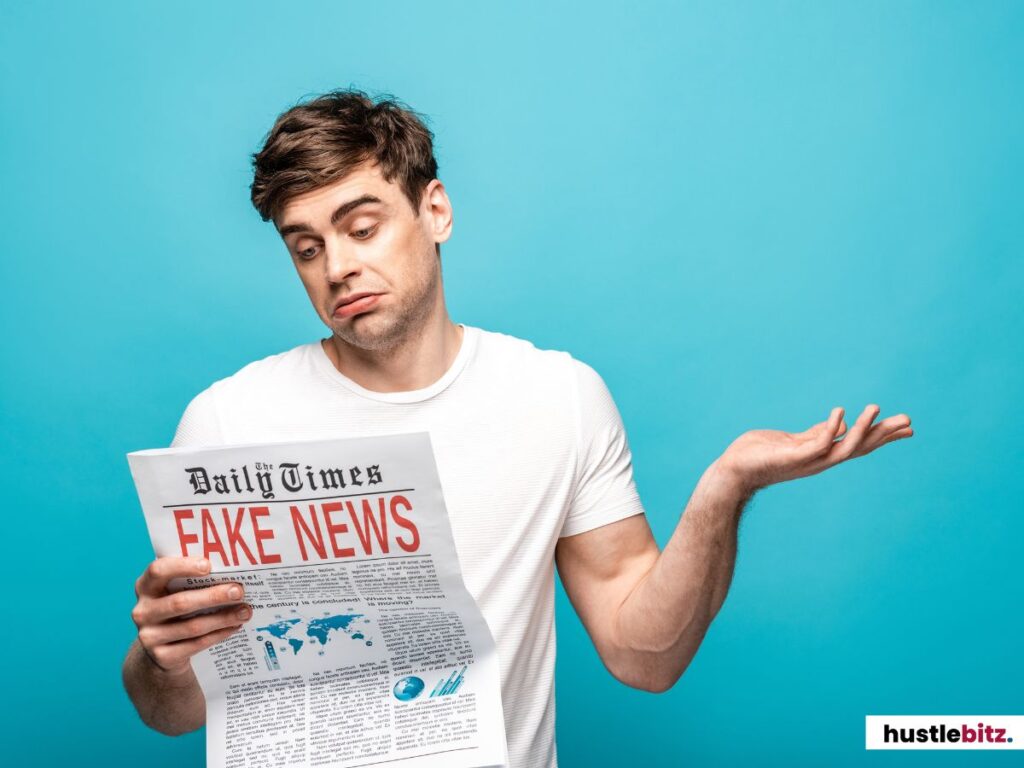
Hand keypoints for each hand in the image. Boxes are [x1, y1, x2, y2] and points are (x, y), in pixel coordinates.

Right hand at [131, 557, 250, 675]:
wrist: (160, 650)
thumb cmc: (176, 608)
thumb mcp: (175, 591)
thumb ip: (192, 580)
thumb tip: (232, 572)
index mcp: (145, 586)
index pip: (157, 570)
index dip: (182, 566)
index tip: (209, 566)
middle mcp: (143, 611)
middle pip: (180, 603)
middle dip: (214, 596)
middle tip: (239, 591)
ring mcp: (149, 636)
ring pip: (192, 626)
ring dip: (223, 618)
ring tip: (245, 611)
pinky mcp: (162, 657)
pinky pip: (196, 644)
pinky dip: (219, 634)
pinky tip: (234, 626)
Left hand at [715, 404, 912, 494]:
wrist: (732, 471)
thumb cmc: (758, 455)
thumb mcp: (792, 440)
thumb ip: (813, 434)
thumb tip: (837, 424)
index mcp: (820, 454)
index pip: (857, 443)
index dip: (881, 435)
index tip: (907, 427)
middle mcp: (818, 460)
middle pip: (859, 448)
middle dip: (884, 435)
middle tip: (909, 421)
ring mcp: (806, 460)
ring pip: (844, 448)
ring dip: (863, 429)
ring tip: (876, 408)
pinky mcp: (792, 457)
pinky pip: (818, 444)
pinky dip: (831, 428)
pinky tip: (840, 411)